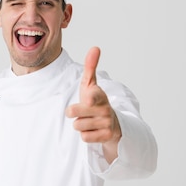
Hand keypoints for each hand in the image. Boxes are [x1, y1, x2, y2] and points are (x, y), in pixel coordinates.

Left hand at [65, 47, 120, 162]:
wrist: (112, 123)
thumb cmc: (95, 101)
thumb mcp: (91, 85)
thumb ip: (91, 67)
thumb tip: (95, 47)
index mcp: (99, 95)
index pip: (93, 96)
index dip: (90, 98)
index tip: (88, 99)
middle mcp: (105, 109)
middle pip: (74, 113)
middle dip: (73, 112)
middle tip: (81, 109)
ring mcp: (106, 123)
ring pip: (78, 126)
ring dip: (80, 124)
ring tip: (88, 120)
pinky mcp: (106, 136)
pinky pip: (84, 137)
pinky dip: (86, 135)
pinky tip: (93, 130)